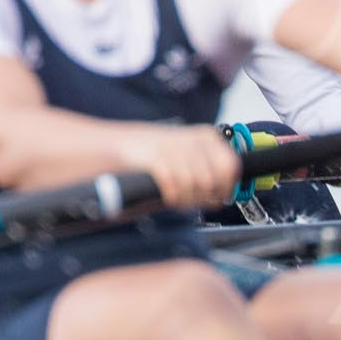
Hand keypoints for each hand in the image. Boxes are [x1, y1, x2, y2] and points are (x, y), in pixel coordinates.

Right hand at [118, 125, 242, 209]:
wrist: (110, 144)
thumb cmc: (149, 156)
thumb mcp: (184, 157)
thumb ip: (205, 173)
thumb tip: (221, 197)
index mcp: (206, 137)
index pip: (230, 166)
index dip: (225, 188)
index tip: (216, 199)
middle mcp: (192, 139)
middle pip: (214, 178)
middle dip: (206, 196)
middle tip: (194, 202)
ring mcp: (173, 146)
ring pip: (197, 183)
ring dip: (188, 199)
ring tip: (179, 200)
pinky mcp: (154, 157)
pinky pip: (174, 184)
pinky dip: (173, 196)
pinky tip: (169, 197)